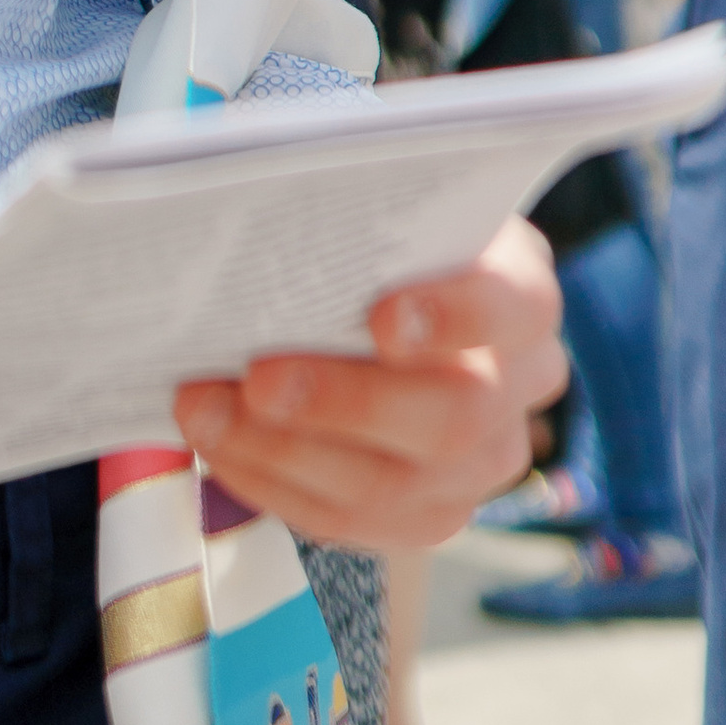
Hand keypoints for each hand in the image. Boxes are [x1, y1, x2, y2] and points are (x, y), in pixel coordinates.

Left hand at [172, 216, 564, 548]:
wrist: (393, 293)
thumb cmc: (377, 236)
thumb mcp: (383, 204)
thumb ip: (351, 213)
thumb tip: (264, 213)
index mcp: (521, 293)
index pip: (510, 305)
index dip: (453, 315)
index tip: (379, 318)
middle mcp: (520, 386)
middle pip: (452, 414)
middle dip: (342, 401)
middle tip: (255, 378)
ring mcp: (484, 463)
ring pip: (396, 484)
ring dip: (285, 451)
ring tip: (204, 410)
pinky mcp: (433, 512)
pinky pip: (355, 520)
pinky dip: (275, 483)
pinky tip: (219, 446)